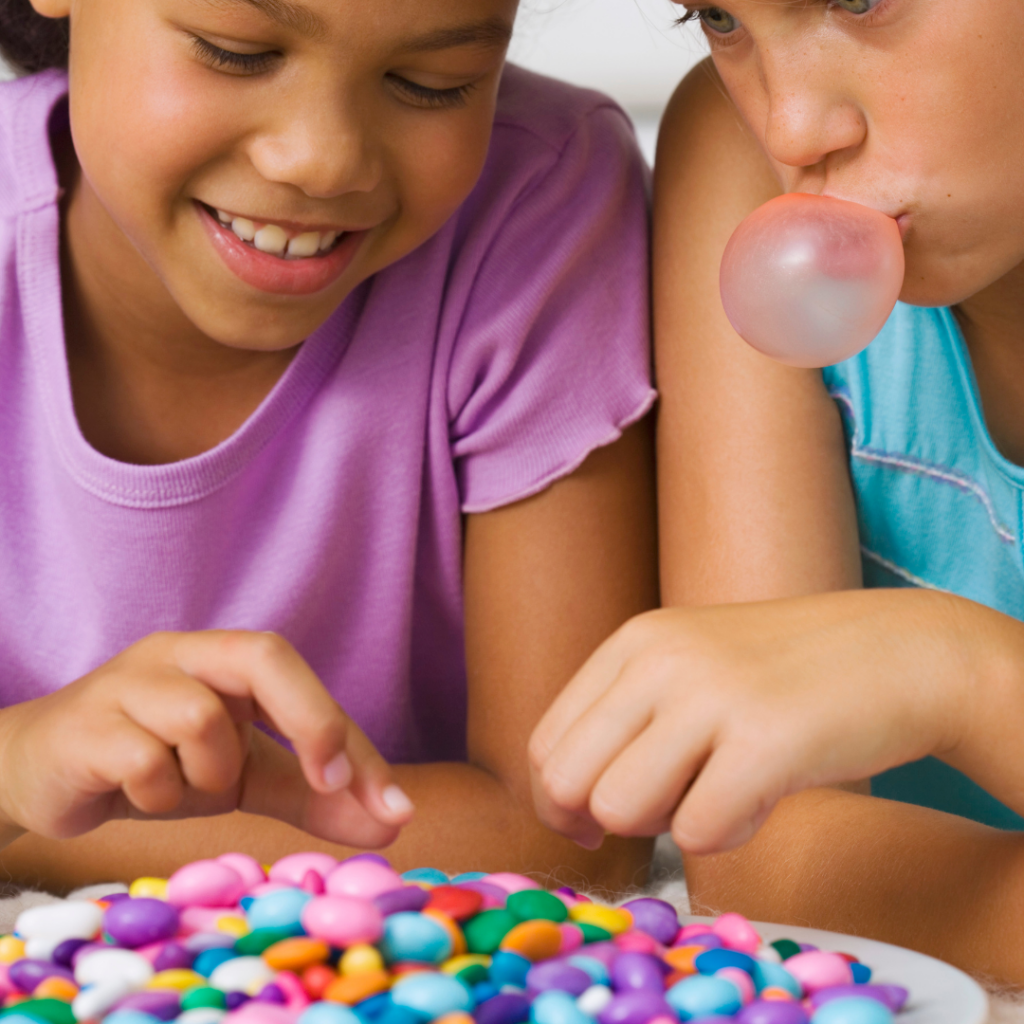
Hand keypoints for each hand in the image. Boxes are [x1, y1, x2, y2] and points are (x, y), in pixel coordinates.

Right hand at [0, 631, 412, 846]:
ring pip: (202, 721)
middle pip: (263, 655)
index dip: (344, 730)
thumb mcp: (241, 777)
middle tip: (331, 782)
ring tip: (180, 785)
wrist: (41, 775)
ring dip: (208, 775)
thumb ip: (313, 794)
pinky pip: (146, 761)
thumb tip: (394, 821)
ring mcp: (127, 682)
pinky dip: (158, 792)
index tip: (390, 802)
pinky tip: (136, 791)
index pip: (297, 674)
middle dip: (312, 720)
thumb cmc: (154, 764)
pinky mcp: (84, 725)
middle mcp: (180, 653)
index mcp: (222, 657)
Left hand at [529, 590, 981, 853]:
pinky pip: (698, 832)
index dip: (559, 801)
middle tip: (657, 814)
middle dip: (599, 821)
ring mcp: (711, 694)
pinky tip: (763, 798)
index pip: (546, 742)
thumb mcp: (690, 666)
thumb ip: (627, 717)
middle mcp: (660, 659)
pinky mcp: (766, 740)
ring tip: (718, 793)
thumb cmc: (787, 676)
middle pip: (565, 780)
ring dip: (665, 824)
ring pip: (619, 808)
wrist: (901, 652)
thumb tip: (567, 808)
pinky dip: (729, 834)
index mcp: (635, 641)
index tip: (597, 821)